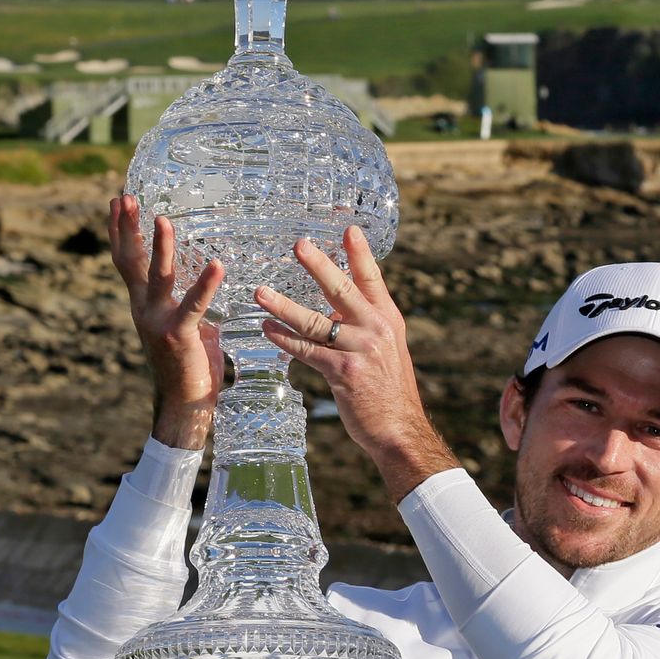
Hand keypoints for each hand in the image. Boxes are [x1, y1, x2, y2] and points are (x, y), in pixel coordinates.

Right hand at [107, 194, 226, 449]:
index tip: (118, 202)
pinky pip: (193, 305)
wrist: (184, 404)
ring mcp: (157, 322)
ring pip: (156, 277)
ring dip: (160, 247)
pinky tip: (218, 265)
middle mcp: (142, 309)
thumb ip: (191, 301)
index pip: (126, 261)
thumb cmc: (190, 365)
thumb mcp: (188, 325)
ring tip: (163, 218)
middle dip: (127, 227)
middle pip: (130, 261)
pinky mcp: (178, 335)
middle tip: (124, 196)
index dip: (120, 230)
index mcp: (143, 305)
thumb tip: (207, 277)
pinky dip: (206, 284)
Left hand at [255, 227, 457, 500]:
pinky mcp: (343, 372)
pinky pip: (307, 351)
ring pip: (315, 321)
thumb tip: (336, 309)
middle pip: (342, 290)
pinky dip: (284, 339)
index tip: (348, 228)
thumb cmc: (389, 390)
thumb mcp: (387, 349)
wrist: (400, 429)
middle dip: (319, 266)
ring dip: (283, 306)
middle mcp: (377, 329)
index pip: (372, 279)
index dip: (360, 253)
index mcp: (388, 319)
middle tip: (298, 244)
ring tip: (259, 292)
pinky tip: (267, 329)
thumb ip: (365, 326)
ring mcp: (360, 350)